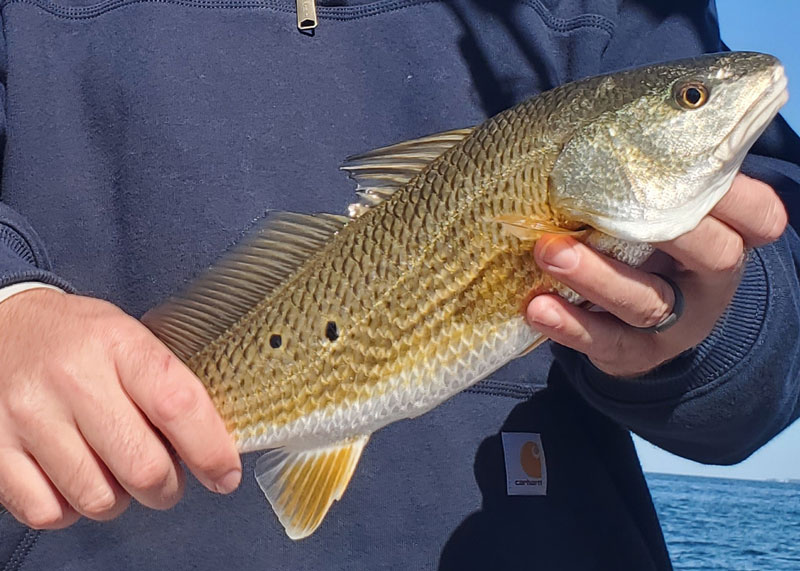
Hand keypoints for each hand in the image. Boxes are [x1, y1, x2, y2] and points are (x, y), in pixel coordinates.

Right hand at [0, 290, 240, 528]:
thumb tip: (216, 444)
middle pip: (143, 467)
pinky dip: (72, 509)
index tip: (225, 474)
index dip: (211, 450)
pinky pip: (50, 512)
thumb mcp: (131, 338)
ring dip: (121, 499)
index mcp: (119, 344)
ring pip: (99, 498)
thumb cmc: (79, 339)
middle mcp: (72, 379)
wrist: (1, 325)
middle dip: (168, 487)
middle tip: (167, 479)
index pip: (178, 405)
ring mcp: (29, 416)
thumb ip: (170, 384)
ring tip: (117, 473)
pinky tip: (76, 480)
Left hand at [526, 174, 787, 376]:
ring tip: (549, 252)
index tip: (690, 171)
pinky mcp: (635, 355)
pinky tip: (538, 306)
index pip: (759, 216)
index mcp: (729, 237)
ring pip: (648, 302)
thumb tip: (608, 113)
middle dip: (663, 230)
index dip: (737, 196)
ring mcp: (676, 324)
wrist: (631, 323)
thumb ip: (653, 178)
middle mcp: (711, 283)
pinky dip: (571, 325)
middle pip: (712, 256)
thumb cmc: (643, 242)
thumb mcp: (662, 211)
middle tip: (602, 206)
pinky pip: (606, 342)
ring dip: (597, 276)